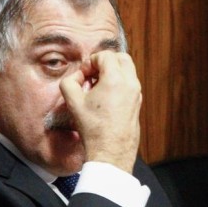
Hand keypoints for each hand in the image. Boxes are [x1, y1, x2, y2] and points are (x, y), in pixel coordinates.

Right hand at [59, 50, 141, 172]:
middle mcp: (130, 83)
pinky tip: (106, 98)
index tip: (84, 74)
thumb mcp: (73, 102)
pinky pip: (130, 84)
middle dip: (106, 62)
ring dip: (113, 72)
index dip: (91, 61)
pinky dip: (119, 83)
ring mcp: (137, 93)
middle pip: (121, 58)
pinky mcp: (138, 102)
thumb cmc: (94, 128)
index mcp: (116, 79)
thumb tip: (76, 77)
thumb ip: (69, 82)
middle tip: (93, 74)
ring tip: (98, 87)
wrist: (111, 151)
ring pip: (128, 70)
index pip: (105, 55)